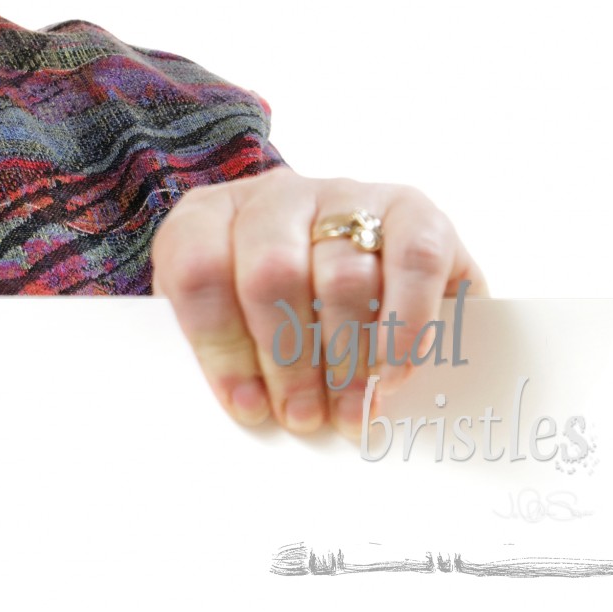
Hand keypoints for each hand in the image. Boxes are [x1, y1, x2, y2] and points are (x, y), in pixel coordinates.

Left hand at [151, 169, 485, 436]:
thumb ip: (229, 351)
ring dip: (348, 358)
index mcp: (211, 216)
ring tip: (350, 409)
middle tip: (303, 416)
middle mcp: (276, 196)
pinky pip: (414, 261)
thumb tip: (251, 408)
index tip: (246, 404)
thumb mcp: (235, 318)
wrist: (366, 256)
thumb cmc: (280, 305)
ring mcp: (344, 196)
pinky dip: (408, 324)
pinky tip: (396, 369)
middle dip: (288, 358)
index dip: (220, 343)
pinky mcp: (411, 209)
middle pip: (272, 272)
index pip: (198, 268)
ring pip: (344, 276)